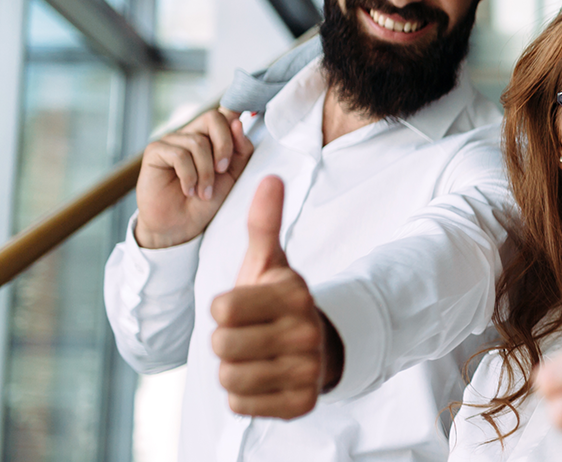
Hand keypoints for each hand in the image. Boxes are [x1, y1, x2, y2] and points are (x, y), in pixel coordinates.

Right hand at [135, 108, 254, 248]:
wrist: (181, 225)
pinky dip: (189, 176)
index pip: (225, 115)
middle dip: (224, 146)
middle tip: (222, 170)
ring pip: (197, 142)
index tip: (242, 124)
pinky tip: (188, 190)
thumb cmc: (206, 200)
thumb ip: (240, 151)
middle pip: (213, 118)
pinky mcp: (155, 152)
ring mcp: (172, 141)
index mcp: (211, 138)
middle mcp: (191, 134)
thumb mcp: (233, 175)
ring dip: (206, 172)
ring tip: (203, 191)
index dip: (235, 114)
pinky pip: (179, 155)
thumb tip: (237, 123)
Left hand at [210, 176, 330, 418]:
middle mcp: (307, 333)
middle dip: (225, 341)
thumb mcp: (269, 262)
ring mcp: (308, 371)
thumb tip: (269, 176)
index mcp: (295, 294)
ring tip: (252, 358)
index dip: (222, 308)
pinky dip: (243, 397)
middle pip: (222, 345)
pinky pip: (242, 406)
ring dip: (231, 370)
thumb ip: (264, 222)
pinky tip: (261, 380)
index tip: (241, 306)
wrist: (317, 346)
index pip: (222, 308)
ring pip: (230, 378)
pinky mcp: (302, 403)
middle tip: (245, 335)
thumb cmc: (278, 301)